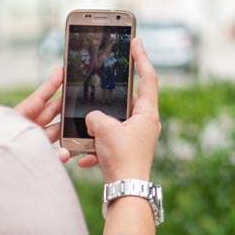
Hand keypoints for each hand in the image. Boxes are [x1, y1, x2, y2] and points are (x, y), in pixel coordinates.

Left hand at [14, 66, 71, 163]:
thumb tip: (66, 154)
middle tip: (79, 95)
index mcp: (17, 119)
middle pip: (49, 111)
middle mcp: (26, 128)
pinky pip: (52, 148)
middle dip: (64, 103)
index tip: (61, 71)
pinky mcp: (34, 153)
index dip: (50, 84)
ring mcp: (31, 141)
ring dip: (67, 127)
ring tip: (82, 121)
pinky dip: (63, 147)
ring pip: (54, 129)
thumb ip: (46, 153)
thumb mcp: (19, 150)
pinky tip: (73, 148)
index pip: (37, 98)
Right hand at [84, 38, 160, 181]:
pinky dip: (96, 148)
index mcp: (147, 114)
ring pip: (114, 123)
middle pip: (128, 101)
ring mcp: (137, 138)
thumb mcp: (105, 131)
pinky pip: (108, 143)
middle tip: (103, 81)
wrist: (126, 193)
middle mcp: (146, 124)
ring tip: (86, 132)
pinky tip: (86, 158)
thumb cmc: (122, 160)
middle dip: (111, 97)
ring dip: (98, 127)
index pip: (148, 78)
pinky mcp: (127, 152)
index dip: (142, 58)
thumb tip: (92, 120)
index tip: (137, 41)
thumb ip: (96, 117)